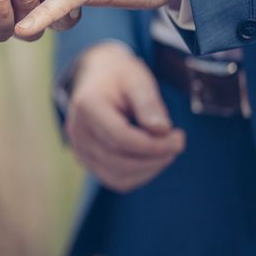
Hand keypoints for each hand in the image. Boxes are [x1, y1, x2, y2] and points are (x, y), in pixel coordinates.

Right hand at [66, 42, 185, 192]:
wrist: (97, 76)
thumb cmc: (119, 76)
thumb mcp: (137, 79)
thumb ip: (149, 104)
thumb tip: (162, 131)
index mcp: (87, 105)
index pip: (121, 138)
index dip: (154, 145)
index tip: (178, 136)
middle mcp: (77, 130)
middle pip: (119, 160)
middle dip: (156, 158)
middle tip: (177, 142)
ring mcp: (78, 147)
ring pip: (118, 176)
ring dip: (149, 169)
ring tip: (165, 150)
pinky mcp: (85, 159)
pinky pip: (114, 179)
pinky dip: (138, 175)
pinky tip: (151, 158)